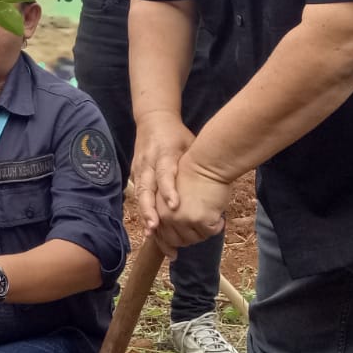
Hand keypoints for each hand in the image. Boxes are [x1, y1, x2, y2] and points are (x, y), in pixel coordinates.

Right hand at [133, 113, 194, 254]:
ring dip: (145, 214)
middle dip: (150, 209)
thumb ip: (196, 162)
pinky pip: (139, 196)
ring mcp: (140, 168)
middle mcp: (149, 162)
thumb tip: (217, 181)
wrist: (153, 120)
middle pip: (146, 188)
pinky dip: (143, 212)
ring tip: (151, 232)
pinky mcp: (135, 174)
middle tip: (155, 227)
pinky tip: (149, 230)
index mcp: (164, 153)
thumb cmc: (177, 135)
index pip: (164, 173)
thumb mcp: (189, 143)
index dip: (168, 190)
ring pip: (140, 194)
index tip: (175, 206)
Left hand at [154, 149, 231, 250]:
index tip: (173, 255)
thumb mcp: (171, 192)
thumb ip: (167, 211)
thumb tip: (168, 237)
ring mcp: (181, 218)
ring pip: (194, 238)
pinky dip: (217, 226)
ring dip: (203, 231)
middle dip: (189, 238)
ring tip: (210, 216)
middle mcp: (165, 215)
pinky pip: (210, 232)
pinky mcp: (198, 219)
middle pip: (177, 240)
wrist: (207, 162)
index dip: (165, 245)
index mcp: (156, 208)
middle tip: (201, 227)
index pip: (158, 234)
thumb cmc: (192, 173)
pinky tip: (219, 215)